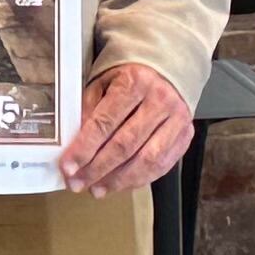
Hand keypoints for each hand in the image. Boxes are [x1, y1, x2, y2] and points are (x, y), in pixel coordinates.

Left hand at [57, 61, 195, 195]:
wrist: (171, 65)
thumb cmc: (132, 74)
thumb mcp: (104, 80)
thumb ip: (90, 107)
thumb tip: (76, 141)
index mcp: (135, 82)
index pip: (105, 122)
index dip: (84, 148)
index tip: (68, 167)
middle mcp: (159, 100)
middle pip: (125, 145)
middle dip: (97, 169)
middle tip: (77, 183)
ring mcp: (177, 119)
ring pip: (146, 160)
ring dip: (118, 180)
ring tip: (97, 189)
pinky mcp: (186, 135)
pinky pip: (162, 165)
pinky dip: (139, 179)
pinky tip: (120, 184)